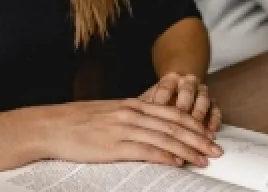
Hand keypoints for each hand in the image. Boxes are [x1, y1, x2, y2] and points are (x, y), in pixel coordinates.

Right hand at [38, 98, 222, 167]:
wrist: (50, 126)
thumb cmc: (78, 123)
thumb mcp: (110, 113)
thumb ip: (132, 117)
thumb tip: (153, 127)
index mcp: (132, 105)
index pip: (172, 113)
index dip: (194, 124)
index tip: (210, 135)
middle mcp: (131, 113)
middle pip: (174, 125)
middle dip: (199, 138)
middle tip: (217, 150)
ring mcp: (122, 129)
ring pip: (164, 138)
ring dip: (188, 150)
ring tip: (204, 160)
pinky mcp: (113, 145)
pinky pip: (144, 151)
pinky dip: (164, 156)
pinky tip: (177, 163)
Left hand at [142, 72, 221, 132]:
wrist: (182, 84)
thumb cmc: (160, 98)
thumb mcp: (149, 99)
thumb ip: (142, 109)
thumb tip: (130, 124)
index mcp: (170, 79)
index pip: (166, 87)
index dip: (161, 101)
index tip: (154, 117)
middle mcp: (188, 82)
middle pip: (187, 91)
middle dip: (183, 107)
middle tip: (177, 123)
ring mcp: (202, 91)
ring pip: (203, 99)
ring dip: (199, 115)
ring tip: (195, 131)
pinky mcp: (213, 102)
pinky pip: (216, 108)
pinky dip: (214, 119)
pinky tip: (211, 130)